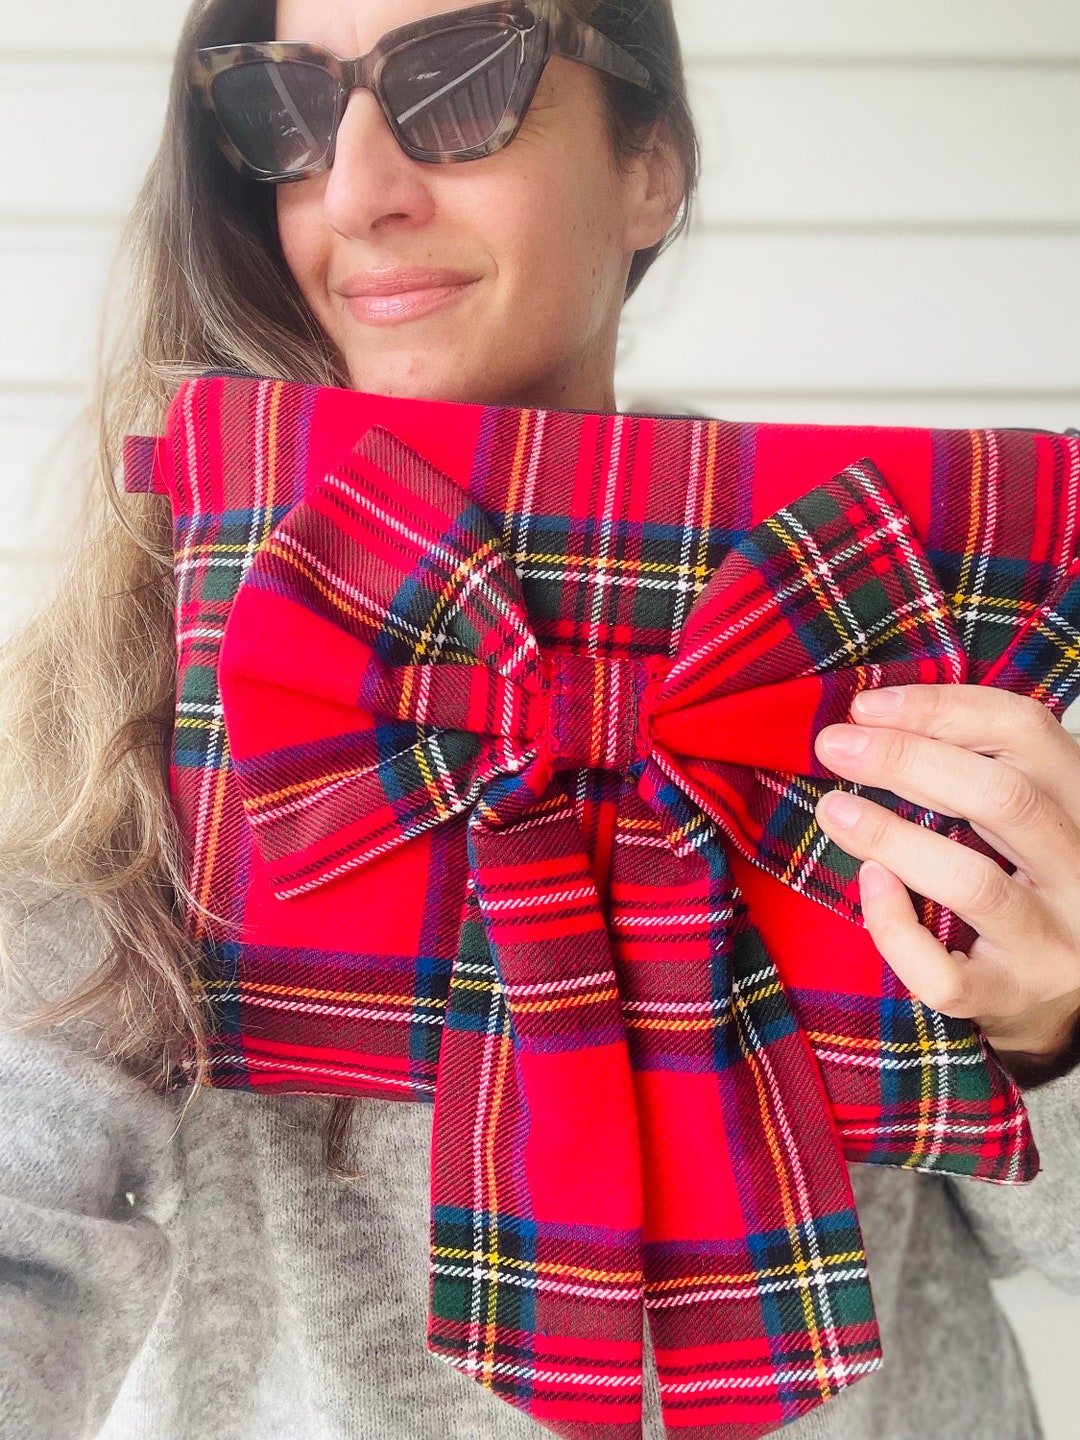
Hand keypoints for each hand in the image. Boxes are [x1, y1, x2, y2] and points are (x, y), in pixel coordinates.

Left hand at [813, 685, 1079, 1084]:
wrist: (1055, 993)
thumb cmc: (1019, 879)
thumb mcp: (1015, 814)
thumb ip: (968, 763)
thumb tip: (869, 716)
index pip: (1025, 731)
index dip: (941, 708)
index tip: (866, 706)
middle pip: (1003, 798)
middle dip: (906, 761)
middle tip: (835, 747)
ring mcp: (1052, 942)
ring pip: (974, 882)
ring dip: (892, 836)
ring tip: (834, 810)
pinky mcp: (1011, 998)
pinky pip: (946, 973)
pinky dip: (897, 928)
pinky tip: (870, 885)